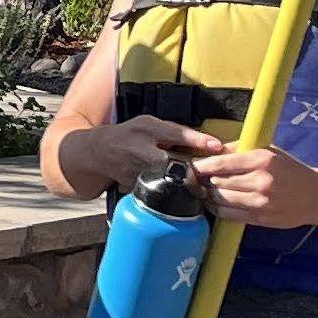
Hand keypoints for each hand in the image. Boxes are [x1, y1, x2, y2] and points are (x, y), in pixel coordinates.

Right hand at [83, 115, 225, 192]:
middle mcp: (141, 149)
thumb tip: (206, 143)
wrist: (101, 152)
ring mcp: (138, 170)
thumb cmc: (131, 135)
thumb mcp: (151, 124)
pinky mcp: (137, 185)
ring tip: (203, 188)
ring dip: (188, 184)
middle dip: (194, 170)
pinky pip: (161, 188)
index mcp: (147, 129)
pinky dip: (175, 191)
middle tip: (212, 175)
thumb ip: (174, 132)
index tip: (217, 145)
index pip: (176, 134)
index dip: (198, 140)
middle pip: (173, 162)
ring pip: (169, 179)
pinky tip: (186, 193)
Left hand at [193, 145, 317, 228]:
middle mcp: (260, 181)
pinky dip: (218, 209)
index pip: (220, 163)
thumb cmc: (291, 169)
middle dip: (202, 181)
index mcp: (261, 160)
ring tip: (202, 191)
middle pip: (217, 182)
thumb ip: (240, 150)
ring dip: (208, 196)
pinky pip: (229, 215)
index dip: (201, 166)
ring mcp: (260, 202)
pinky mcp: (260, 218)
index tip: (191, 165)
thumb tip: (212, 151)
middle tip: (193, 179)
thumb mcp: (269, 151)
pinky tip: (215, 203)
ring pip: (220, 199)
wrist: (317, 196)